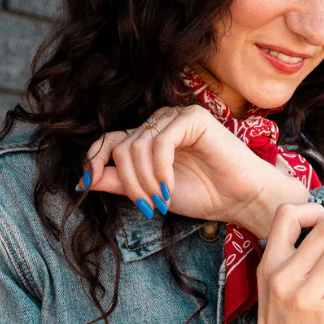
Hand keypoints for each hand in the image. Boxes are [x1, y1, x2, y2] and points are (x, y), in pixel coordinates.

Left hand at [78, 104, 309, 234]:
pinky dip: (160, 169)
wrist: (240, 198)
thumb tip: (83, 180)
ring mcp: (176, 117)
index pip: (109, 140)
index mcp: (147, 136)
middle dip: (129, 182)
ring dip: (144, 180)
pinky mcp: (193, 118)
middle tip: (148, 206)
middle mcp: (159, 122)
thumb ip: (119, 183)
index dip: (93, 159)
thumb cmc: (202, 194)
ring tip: (161, 200)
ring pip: (137, 145)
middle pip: (121, 147)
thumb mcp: (150, 193)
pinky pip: (161, 141)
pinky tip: (169, 187)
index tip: (86, 183)